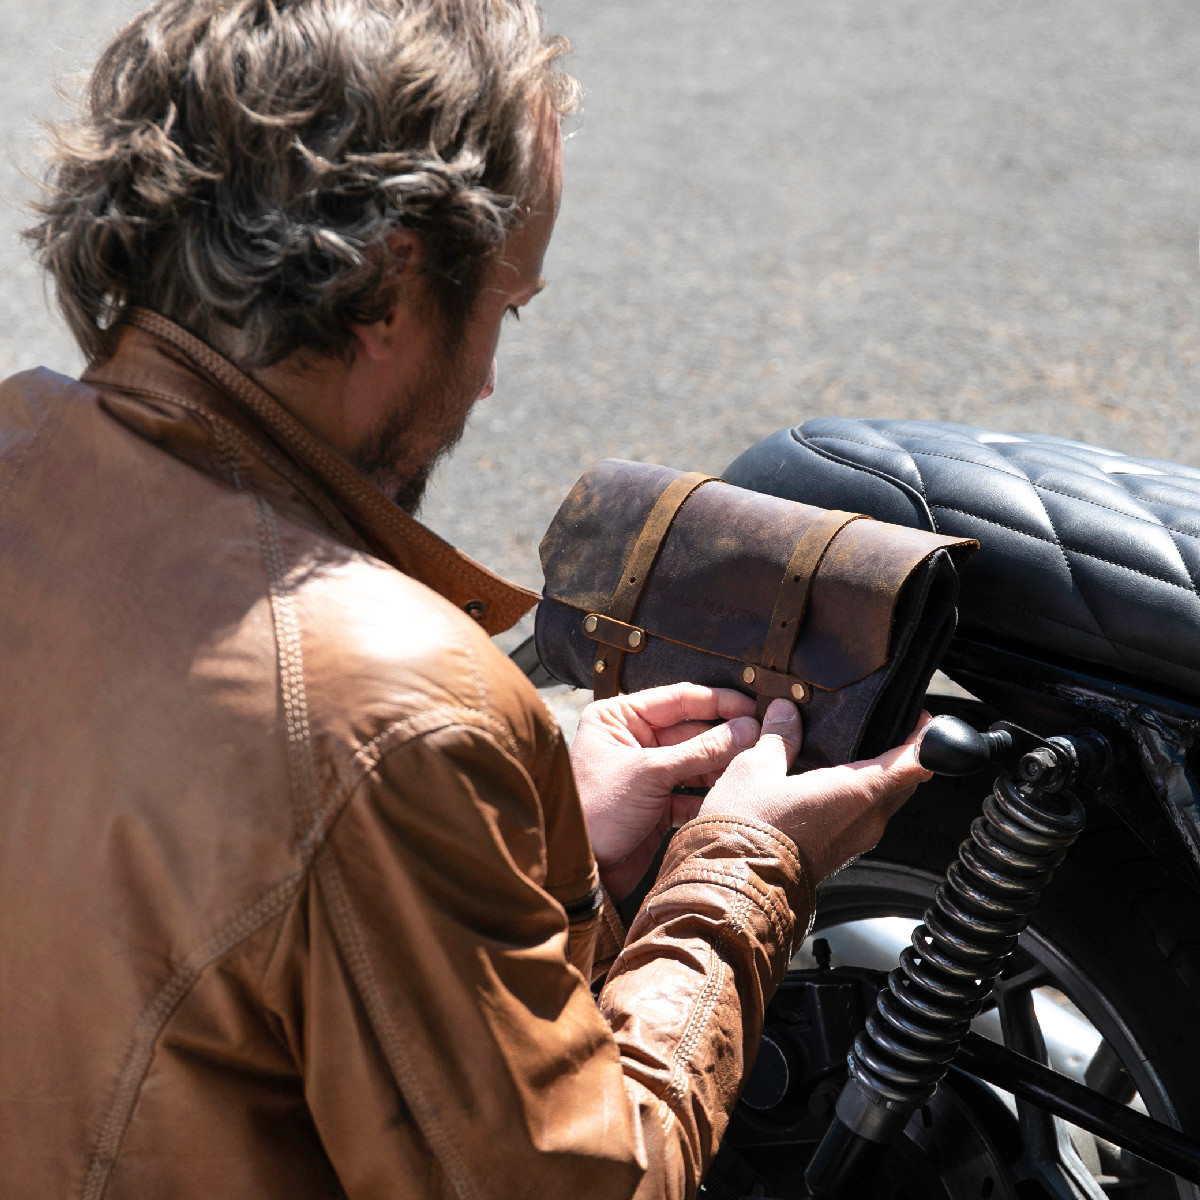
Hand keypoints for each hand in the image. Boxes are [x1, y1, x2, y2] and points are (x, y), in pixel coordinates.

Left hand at [570, 684, 758, 900]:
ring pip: (696, 762)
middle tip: (764, 738)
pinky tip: (736, 792)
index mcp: (618, 718)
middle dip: (726, 736)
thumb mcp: (651, 772)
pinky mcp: (657, 805)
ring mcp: (646, 774)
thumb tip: (747, 727)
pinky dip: (713, 793)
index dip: (718, 702)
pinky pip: (693, 792)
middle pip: (691, 730)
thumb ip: (702, 749)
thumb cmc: (597, 811)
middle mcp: (631, 740)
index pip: (678, 699)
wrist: (583, 871)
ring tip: (756, 766)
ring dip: (723, 766)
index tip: (754, 707)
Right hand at [698, 700, 932, 880]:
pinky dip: (856, 800)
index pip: (914, 761)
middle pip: (904, 781)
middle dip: (900, 755)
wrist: (732, 889)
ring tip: (847, 754)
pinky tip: (825, 786)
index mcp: (857, 791)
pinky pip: (862, 820)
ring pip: (883, 802)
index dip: (924, 736)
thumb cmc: (746, 832)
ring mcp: (855, 842)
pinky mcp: (839, 855)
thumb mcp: (755, 767)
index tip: (921, 718)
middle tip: (884, 729)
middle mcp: (867, 820)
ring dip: (876, 779)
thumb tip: (785, 711)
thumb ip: (778, 737)